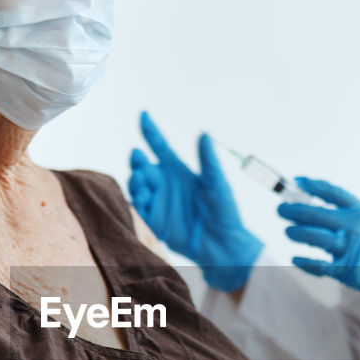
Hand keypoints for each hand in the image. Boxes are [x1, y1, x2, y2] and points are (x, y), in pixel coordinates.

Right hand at [128, 111, 263, 291]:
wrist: (223, 245)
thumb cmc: (224, 211)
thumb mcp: (217, 183)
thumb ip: (208, 161)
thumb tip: (205, 135)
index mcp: (178, 170)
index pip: (159, 146)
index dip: (151, 131)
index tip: (144, 115)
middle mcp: (165, 183)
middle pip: (143, 166)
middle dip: (138, 161)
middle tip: (140, 159)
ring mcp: (158, 201)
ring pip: (137, 186)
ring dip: (136, 181)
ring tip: (142, 181)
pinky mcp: (154, 221)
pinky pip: (138, 209)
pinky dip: (136, 203)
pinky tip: (141, 199)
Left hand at [279, 178, 359, 322]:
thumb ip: (355, 221)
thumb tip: (329, 219)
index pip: (332, 192)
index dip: (312, 185)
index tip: (297, 181)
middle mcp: (354, 226)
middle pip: (315, 213)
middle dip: (294, 210)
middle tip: (281, 209)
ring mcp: (349, 248)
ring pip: (312, 237)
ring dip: (296, 232)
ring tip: (287, 231)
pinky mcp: (347, 270)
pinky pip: (318, 265)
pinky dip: (304, 261)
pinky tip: (294, 258)